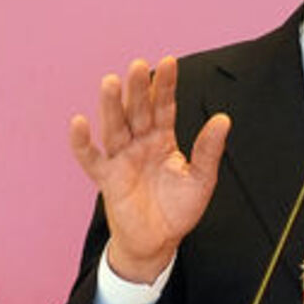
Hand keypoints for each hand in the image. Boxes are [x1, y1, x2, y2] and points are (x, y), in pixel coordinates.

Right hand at [69, 56, 230, 282]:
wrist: (159, 241)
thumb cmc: (179, 209)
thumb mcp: (202, 179)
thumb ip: (209, 150)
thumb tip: (224, 119)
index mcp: (163, 139)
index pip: (164, 106)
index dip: (166, 86)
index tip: (169, 61)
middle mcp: (140, 143)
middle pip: (137, 111)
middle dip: (138, 89)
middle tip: (138, 65)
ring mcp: (121, 158)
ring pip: (114, 127)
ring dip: (111, 106)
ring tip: (111, 82)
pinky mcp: (107, 178)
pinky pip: (91, 158)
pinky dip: (82, 142)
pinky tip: (79, 123)